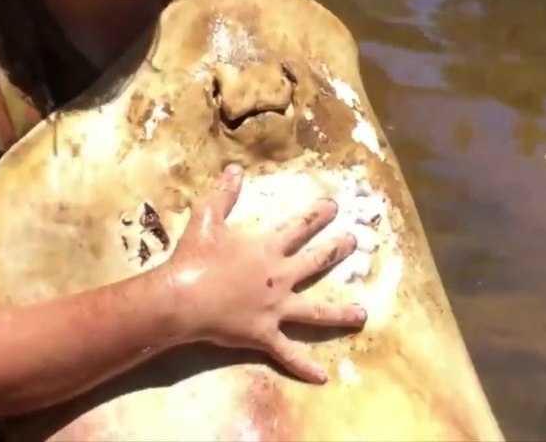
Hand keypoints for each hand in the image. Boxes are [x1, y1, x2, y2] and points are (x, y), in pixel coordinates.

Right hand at [162, 163, 367, 383]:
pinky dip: (304, 366)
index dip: (317, 216)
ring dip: (340, 313)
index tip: (335, 206)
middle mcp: (279, 278)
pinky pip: (289, 353)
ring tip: (363, 315)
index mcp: (266, 251)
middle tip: (355, 243)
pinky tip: (323, 377)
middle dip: (336, 251)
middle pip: (315, 264)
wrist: (183, 299)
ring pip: (315, 312)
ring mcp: (275, 309)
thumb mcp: (207, 220)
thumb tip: (235, 170)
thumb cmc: (194, 259)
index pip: (298, 228)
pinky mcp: (265, 335)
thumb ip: (223, 195)